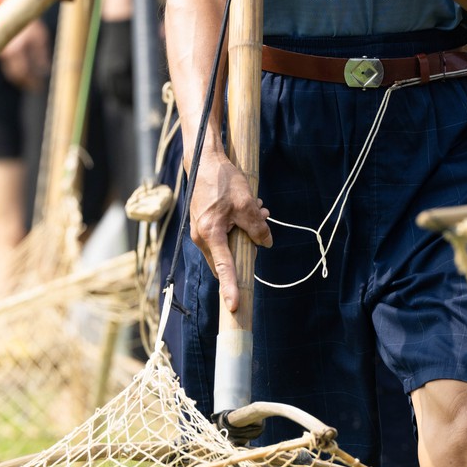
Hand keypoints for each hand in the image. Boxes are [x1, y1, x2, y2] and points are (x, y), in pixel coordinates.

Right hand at [0, 18, 50, 89]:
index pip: (22, 72)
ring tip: (32, 82)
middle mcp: (7, 52)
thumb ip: (41, 54)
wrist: (13, 11)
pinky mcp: (2, 51)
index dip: (31, 82)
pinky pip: (9, 65)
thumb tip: (45, 69)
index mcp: (16, 49)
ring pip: (10, 71)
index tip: (40, 87)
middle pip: (14, 74)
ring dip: (21, 79)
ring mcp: (3, 52)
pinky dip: (17, 72)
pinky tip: (26, 74)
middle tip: (36, 87)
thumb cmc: (29, 24)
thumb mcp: (39, 37)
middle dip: (25, 83)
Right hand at [187, 151, 270, 312]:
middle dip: (245, 250)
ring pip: (226, 246)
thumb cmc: (223, 180)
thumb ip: (257, 226)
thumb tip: (266, 242)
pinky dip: (237, 228)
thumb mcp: (246, 203)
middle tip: (261, 231)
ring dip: (244, 235)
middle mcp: (201, 237)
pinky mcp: (204, 224)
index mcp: (210, 234)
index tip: (235, 306)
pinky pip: (222, 236)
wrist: (204, 160)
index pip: (224, 268)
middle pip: (225, 260)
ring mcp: (200, 231)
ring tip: (260, 211)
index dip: (230, 288)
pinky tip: (251, 209)